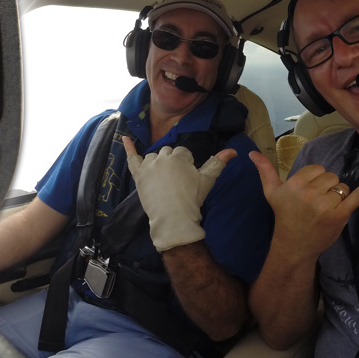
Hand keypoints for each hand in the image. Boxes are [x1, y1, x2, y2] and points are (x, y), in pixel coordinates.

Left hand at [122, 136, 237, 251]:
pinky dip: (128, 147)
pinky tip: (125, 139)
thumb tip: (234, 150)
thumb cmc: (192, 199)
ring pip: (153, 156)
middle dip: (172, 163)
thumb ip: (218, 163)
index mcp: (179, 157)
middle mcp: (162, 157)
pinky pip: (132, 158)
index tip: (187, 178)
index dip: (186, 165)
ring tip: (162, 179)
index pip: (183, 153)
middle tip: (176, 181)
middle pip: (168, 153)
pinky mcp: (138, 175)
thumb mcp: (207, 180)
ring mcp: (148, 165)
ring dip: (157, 163)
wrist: (173, 218)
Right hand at [249, 150, 358, 260]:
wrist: (295, 246)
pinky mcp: (341, 215)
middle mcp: (310, 194)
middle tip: (315, 204)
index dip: (314, 180)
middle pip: (331, 177)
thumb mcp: (271, 193)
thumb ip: (264, 171)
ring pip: (342, 187)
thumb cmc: (284, 217)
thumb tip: (251, 153)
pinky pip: (358, 195)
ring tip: (324, 210)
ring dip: (337, 196)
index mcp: (295, 185)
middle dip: (326, 188)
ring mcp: (326, 205)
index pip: (317, 170)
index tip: (307, 194)